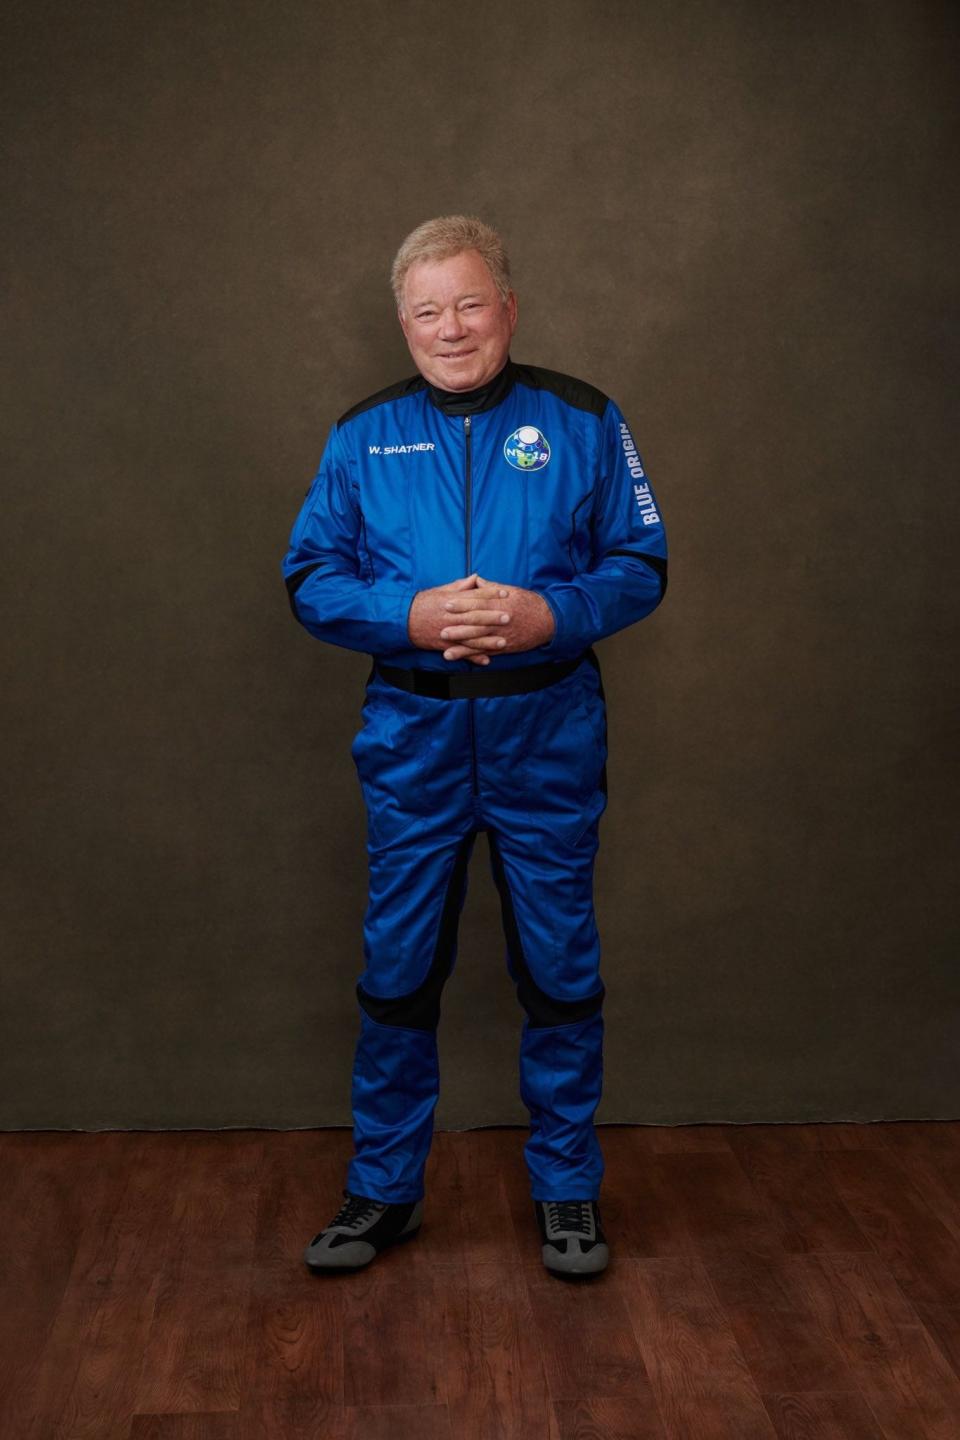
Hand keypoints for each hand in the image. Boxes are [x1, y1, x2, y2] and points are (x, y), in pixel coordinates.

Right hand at [407, 573, 513, 665]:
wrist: (404, 620)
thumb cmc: (423, 604)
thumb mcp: (441, 591)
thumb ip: (460, 586)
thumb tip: (476, 578)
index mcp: (452, 600)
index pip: (475, 595)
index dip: (491, 594)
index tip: (505, 593)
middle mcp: (451, 616)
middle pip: (475, 616)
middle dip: (493, 616)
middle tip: (509, 616)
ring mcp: (448, 631)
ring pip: (471, 637)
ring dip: (488, 641)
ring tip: (503, 641)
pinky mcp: (444, 644)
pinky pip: (461, 652)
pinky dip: (473, 657)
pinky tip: (486, 660)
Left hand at [437, 572, 554, 660]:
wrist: (548, 620)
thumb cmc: (528, 603)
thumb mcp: (511, 591)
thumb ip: (491, 587)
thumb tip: (476, 580)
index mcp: (500, 604)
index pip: (478, 603)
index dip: (461, 604)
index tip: (447, 603)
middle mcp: (500, 621)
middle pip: (476, 623)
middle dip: (458, 627)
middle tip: (441, 629)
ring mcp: (501, 636)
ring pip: (479, 641)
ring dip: (462, 646)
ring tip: (446, 649)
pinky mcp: (504, 647)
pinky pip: (486, 652)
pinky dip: (473, 656)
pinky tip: (462, 658)